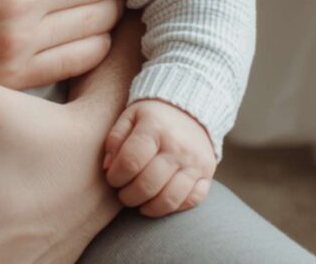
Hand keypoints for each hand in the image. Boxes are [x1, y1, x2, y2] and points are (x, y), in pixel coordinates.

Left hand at [103, 99, 215, 216]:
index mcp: (154, 128)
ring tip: (138, 202)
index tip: (112, 179)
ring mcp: (195, 161)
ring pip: (170, 198)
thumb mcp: (129, 117)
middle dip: (128, 196)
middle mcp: (177, 146)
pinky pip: (193, 200)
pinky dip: (174, 207)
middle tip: (122, 194)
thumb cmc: (151, 116)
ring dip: (149, 207)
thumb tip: (107, 167)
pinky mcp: (208, 172)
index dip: (115, 177)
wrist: (188, 109)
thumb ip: (115, 139)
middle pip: (148, 184)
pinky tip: (159, 203)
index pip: (130, 162)